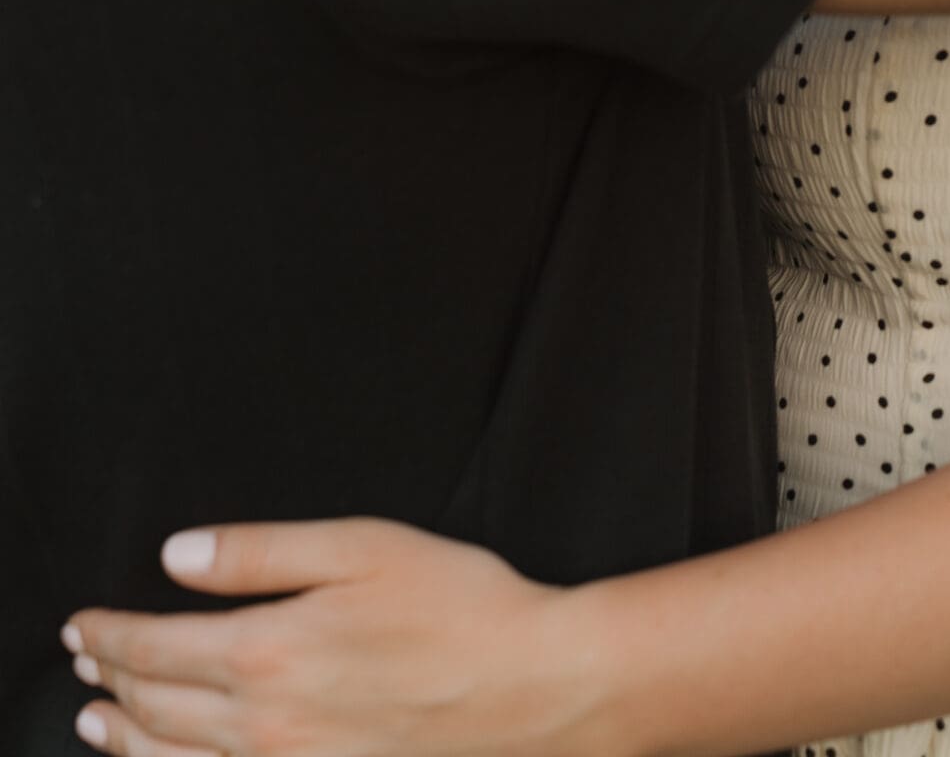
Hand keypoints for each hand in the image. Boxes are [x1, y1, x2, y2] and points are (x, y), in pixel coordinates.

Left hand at [63, 519, 597, 756]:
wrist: (533, 690)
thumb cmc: (460, 606)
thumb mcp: (362, 547)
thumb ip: (262, 552)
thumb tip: (178, 555)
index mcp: (269, 652)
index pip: (155, 648)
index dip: (109, 636)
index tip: (82, 624)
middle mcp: (265, 726)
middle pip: (155, 709)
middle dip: (109, 683)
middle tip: (84, 662)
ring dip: (127, 740)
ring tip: (98, 725)